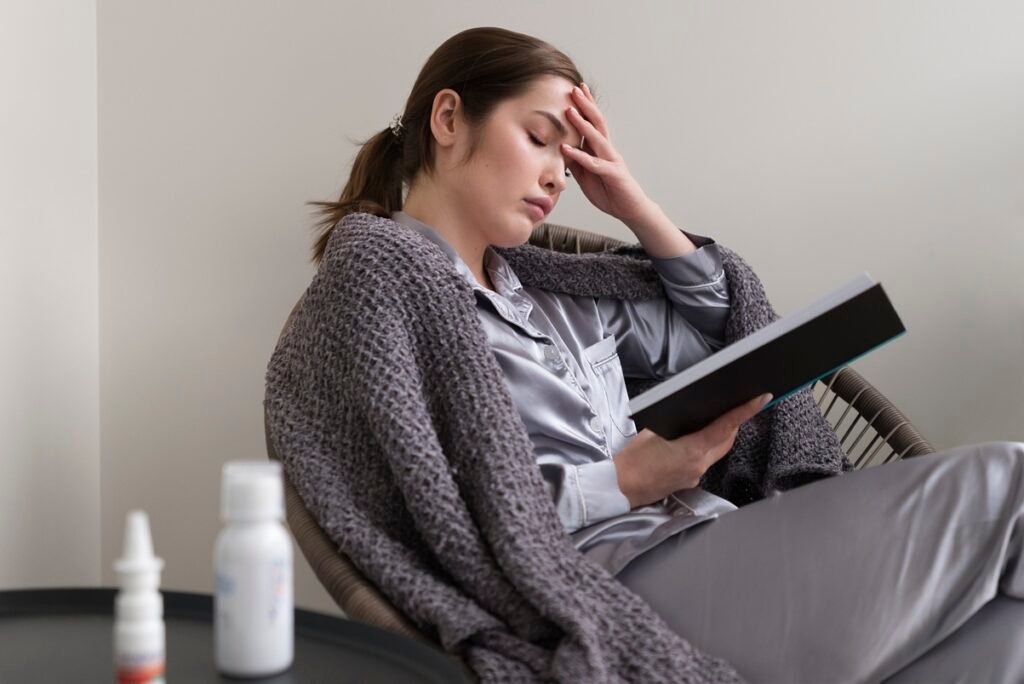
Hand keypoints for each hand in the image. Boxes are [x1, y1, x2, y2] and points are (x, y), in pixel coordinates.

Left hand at [561, 83, 652, 224]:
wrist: (631, 210)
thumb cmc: (610, 192)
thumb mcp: (587, 176)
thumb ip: (576, 162)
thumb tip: (561, 150)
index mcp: (602, 150)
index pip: (593, 123)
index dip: (586, 106)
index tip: (576, 90)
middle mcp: (608, 151)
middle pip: (597, 123)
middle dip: (586, 105)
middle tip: (574, 89)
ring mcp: (612, 161)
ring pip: (597, 138)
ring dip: (582, 124)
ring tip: (570, 111)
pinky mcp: (613, 174)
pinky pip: (594, 164)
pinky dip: (579, 156)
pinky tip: (566, 149)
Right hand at [614, 393, 772, 507]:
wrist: (621, 487)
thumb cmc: (632, 460)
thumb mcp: (653, 432)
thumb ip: (678, 424)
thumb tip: (693, 416)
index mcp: (692, 449)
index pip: (726, 426)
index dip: (746, 411)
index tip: (761, 399)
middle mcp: (699, 464)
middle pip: (727, 439)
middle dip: (734, 422)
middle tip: (739, 405)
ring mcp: (695, 475)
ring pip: (717, 451)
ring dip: (720, 435)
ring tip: (716, 420)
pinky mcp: (689, 481)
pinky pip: (705, 461)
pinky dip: (705, 448)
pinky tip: (694, 441)